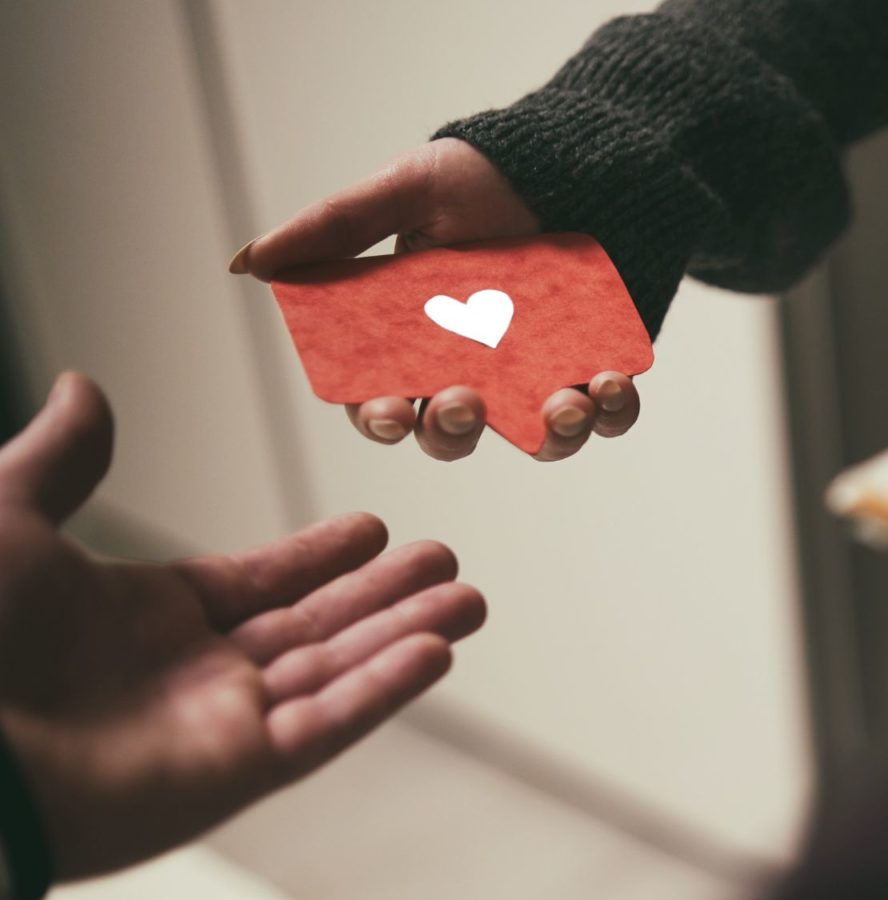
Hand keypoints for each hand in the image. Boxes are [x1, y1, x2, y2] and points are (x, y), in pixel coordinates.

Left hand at [0, 373, 485, 879]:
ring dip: (405, 635)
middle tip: (446, 561)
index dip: (316, 555)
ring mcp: (217, 725)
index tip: (371, 529)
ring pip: (336, 671)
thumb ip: (59, 459)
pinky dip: (384, 690)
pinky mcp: (234, 771)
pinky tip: (436, 651)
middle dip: (385, 595)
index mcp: (143, 617)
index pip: (257, 582)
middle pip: (314, 627)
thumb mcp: (5, 517)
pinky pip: (327, 725)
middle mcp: (190, 673)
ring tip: (469, 600)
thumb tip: (81, 387)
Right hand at [231, 137, 640, 461]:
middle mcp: (476, 371)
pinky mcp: (598, 371)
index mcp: (415, 340)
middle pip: (451, 432)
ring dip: (549, 435)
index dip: (380, 417)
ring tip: (565, 403)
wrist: (586, 161)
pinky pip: (608, 415)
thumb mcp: (409, 188)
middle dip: (453, 431)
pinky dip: (612, 412)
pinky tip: (611, 385)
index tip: (390, 413)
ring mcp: (540, 377)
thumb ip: (336, 228)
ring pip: (536, 439)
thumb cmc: (488, 177)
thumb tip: (247, 262)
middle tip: (466, 404)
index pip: (382, 398)